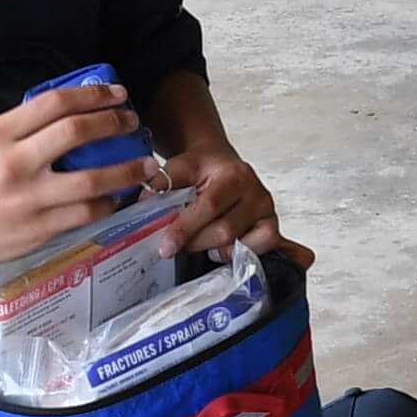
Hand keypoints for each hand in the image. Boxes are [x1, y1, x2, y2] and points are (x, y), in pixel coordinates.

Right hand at [0, 79, 162, 275]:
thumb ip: (23, 129)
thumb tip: (72, 116)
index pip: (55, 103)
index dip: (93, 95)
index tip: (117, 95)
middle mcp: (15, 162)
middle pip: (78, 132)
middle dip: (115, 124)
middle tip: (133, 123)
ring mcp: (29, 198)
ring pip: (92, 179)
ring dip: (126, 170)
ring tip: (146, 164)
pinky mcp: (38, 229)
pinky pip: (85, 213)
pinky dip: (108, 203)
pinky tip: (118, 197)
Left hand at [159, 135, 300, 266]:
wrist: (223, 163)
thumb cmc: (202, 168)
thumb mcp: (179, 167)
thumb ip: (162, 184)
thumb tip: (144, 205)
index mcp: (234, 173)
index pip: (209, 206)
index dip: (185, 228)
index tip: (166, 247)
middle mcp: (256, 191)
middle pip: (224, 231)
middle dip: (195, 241)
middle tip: (176, 243)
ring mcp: (267, 210)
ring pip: (236, 244)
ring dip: (211, 248)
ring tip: (198, 239)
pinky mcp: (272, 225)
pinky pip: (257, 250)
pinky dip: (235, 253)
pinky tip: (220, 246)